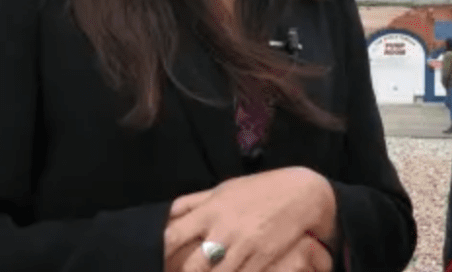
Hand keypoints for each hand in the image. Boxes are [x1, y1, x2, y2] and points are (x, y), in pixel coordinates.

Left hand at [164, 167, 337, 271]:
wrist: (303, 193)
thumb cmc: (260, 189)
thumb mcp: (226, 188)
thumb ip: (195, 202)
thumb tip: (166, 214)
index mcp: (211, 210)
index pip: (172, 236)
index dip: (155, 253)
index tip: (148, 260)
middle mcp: (224, 229)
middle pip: (190, 267)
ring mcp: (244, 247)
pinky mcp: (261, 260)